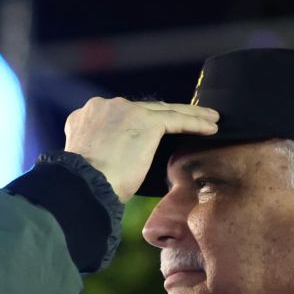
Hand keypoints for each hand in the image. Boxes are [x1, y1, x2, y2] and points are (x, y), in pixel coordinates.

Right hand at [64, 98, 218, 200]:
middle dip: (165, 114)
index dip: (137, 121)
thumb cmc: (83, 187)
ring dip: (190, 114)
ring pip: (164, 110)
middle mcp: (104, 106)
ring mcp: (126, 111)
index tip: (151, 130)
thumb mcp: (86, 162)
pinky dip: (196, 123)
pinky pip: (177, 119)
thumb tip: (115, 164)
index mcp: (86, 115)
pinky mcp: (146, 122)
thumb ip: (100, 151)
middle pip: (144, 108)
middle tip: (184, 119)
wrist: (82, 187)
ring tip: (209, 119)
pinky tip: (211, 127)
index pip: (120, 115)